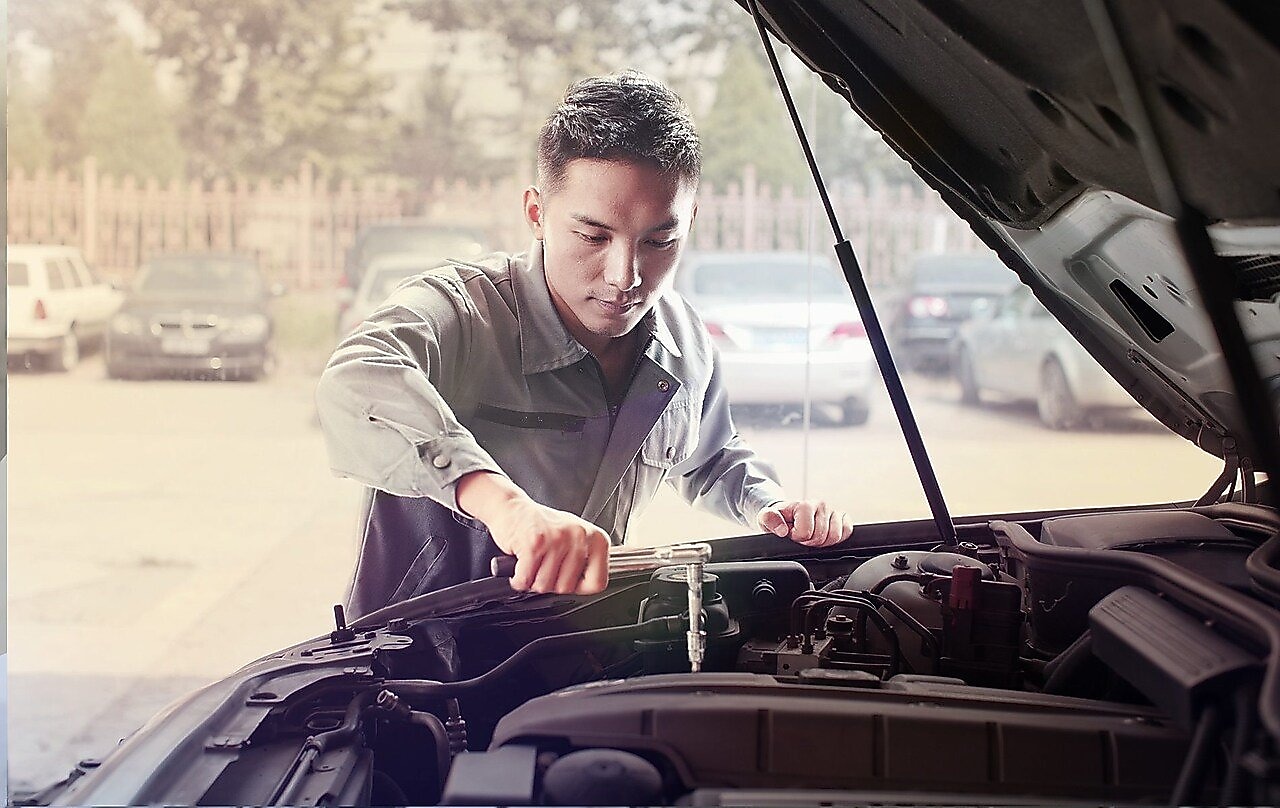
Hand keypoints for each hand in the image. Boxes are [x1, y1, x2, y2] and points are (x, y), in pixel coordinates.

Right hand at [457, 471, 608, 594]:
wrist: (511, 507)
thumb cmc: (542, 526)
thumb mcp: (573, 540)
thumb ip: (585, 562)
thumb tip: (590, 586)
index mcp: (596, 538)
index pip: (597, 583)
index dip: (577, 587)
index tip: (567, 578)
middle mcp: (580, 536)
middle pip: (566, 588)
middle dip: (550, 583)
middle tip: (543, 566)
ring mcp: (558, 539)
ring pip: (544, 586)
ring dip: (532, 580)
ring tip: (532, 562)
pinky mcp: (534, 544)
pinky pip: (525, 580)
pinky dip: (518, 579)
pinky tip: (520, 566)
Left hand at [757, 500, 852, 547]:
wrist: (786, 514)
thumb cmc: (779, 517)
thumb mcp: (766, 517)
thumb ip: (770, 520)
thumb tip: (782, 530)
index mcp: (804, 505)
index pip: (807, 532)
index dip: (798, 538)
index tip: (792, 534)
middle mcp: (820, 505)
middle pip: (822, 536)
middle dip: (810, 542)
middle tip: (801, 537)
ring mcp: (832, 511)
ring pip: (836, 536)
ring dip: (823, 542)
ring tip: (811, 536)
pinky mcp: (841, 517)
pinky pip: (847, 531)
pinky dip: (837, 538)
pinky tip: (824, 536)